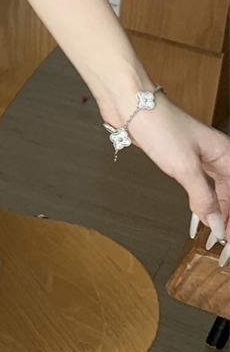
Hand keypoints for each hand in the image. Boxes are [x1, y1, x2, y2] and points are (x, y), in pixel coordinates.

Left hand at [122, 93, 229, 265]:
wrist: (131, 106)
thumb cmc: (160, 126)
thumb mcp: (185, 167)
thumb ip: (202, 197)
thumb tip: (216, 223)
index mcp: (226, 155)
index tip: (228, 242)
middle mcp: (217, 156)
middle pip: (229, 195)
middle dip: (226, 219)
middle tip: (222, 245)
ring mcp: (200, 157)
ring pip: (216, 192)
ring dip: (215, 214)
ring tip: (213, 237)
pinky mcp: (182, 159)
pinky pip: (199, 186)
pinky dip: (201, 203)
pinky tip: (198, 217)